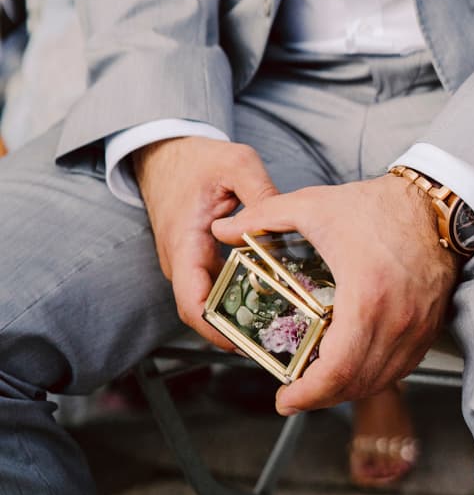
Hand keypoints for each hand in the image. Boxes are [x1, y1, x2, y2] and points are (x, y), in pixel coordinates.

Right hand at [133, 137, 278, 346]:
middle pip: (204, 310)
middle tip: (277, 338)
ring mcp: (188, 262)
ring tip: (280, 322)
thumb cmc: (196, 159)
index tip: (246, 341)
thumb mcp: (236, 163)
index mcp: (185, 243)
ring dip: (238, 314)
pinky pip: (215, 285)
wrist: (167, 153)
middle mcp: (182, 261)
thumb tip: (286, 221)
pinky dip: (237, 294)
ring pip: (211, 300)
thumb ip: (261, 192)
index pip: (192, 302)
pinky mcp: (198, 258)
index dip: (216, 328)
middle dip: (236, 329)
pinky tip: (270, 294)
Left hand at [212, 174, 459, 413]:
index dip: (307, 393)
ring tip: (318, 382)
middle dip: (320, 396)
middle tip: (294, 395)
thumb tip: (222, 230)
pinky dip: (372, 374)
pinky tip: (352, 365)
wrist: (433, 203)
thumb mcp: (313, 205)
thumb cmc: (376, 205)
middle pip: (355, 383)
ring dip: (346, 389)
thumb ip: (263, 216)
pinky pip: (399, 368)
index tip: (283, 398)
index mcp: (365, 296)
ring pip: (379, 380)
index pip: (336, 369)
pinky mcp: (429, 326)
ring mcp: (417, 327)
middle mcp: (396, 321)